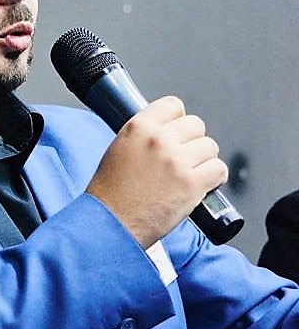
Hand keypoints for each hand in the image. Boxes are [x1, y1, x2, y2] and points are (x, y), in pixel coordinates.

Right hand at [86, 95, 227, 248]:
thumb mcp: (118, 148)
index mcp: (138, 127)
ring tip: (191, 173)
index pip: (173, 105)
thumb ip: (143, 135)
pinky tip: (203, 184)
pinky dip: (215, 178)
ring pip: (210, 146)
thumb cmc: (111, 192)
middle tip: (184, 157)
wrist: (111, 223)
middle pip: (196, 125)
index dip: (178, 119)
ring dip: (204, 160)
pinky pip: (219, 169)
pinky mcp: (191, 184)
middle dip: (192, 141)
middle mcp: (158, 139)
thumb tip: (167, 131)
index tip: (178, 130)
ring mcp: (176, 161)